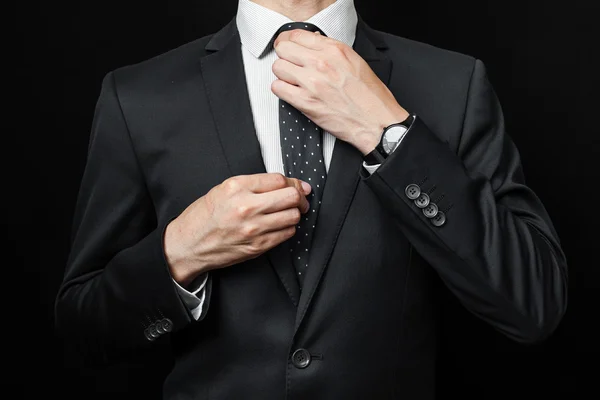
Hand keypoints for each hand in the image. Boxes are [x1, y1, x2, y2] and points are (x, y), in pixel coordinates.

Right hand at [164, 173, 311, 286]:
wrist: (188, 245)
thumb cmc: (204, 216)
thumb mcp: (224, 189)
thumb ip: (255, 184)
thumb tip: (288, 184)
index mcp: (237, 187)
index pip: (279, 180)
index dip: (292, 183)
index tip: (296, 186)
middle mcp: (246, 206)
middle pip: (291, 197)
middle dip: (299, 197)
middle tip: (299, 199)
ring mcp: (253, 228)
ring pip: (293, 216)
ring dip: (294, 213)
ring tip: (287, 213)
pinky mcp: (258, 246)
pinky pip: (287, 234)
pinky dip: (287, 228)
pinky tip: (278, 226)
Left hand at [271, 29, 408, 154]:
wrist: (376, 122)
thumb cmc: (370, 96)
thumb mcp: (355, 62)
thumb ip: (332, 51)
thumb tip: (314, 42)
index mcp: (334, 50)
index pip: (297, 35)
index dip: (289, 41)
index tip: (288, 47)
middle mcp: (321, 62)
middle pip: (283, 49)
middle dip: (284, 56)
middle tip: (289, 64)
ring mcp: (312, 82)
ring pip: (278, 68)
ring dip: (283, 74)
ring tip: (293, 81)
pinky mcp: (305, 102)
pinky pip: (278, 88)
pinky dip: (282, 90)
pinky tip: (292, 92)